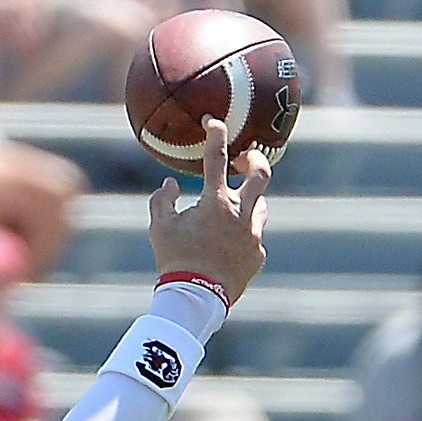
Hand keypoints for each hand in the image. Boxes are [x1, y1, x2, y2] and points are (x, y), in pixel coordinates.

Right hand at [148, 118, 269, 305]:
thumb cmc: (174, 260)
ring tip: (233, 211)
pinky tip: (228, 248)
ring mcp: (253, 234)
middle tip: (245, 160)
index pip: (217, 157)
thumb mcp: (159, 228)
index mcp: (215, 202)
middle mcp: (240, 213)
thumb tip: (169, 184)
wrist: (196, 298)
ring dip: (249, 203)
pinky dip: (242, 237)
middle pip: (262, 173)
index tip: (214, 122)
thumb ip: (162, 200)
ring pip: (260, 207)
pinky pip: (253, 238)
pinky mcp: (257, 255)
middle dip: (255, 160)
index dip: (216, 134)